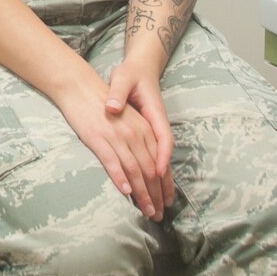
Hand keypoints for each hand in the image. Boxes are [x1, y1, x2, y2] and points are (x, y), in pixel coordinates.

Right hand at [52, 61, 169, 220]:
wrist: (80, 87)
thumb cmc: (102, 104)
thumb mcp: (128, 119)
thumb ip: (139, 139)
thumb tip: (147, 165)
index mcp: (144, 129)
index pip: (160, 162)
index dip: (165, 185)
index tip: (167, 202)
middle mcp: (135, 134)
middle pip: (151, 170)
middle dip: (156, 195)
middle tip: (158, 215)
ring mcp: (117, 136)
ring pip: (135, 170)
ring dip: (143, 194)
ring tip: (147, 211)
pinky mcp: (98, 138)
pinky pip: (112, 162)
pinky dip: (120, 178)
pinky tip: (125, 193)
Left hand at [104, 51, 175, 211]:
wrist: (140, 68)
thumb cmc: (131, 74)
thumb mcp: (123, 79)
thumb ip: (118, 93)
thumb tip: (112, 107)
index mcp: (155, 113)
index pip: (163, 138)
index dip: (161, 157)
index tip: (157, 174)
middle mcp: (159, 125)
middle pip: (165, 157)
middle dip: (163, 182)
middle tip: (159, 205)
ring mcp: (156, 131)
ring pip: (163, 161)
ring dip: (164, 184)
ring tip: (162, 207)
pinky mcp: (151, 135)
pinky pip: (157, 158)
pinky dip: (158, 176)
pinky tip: (156, 191)